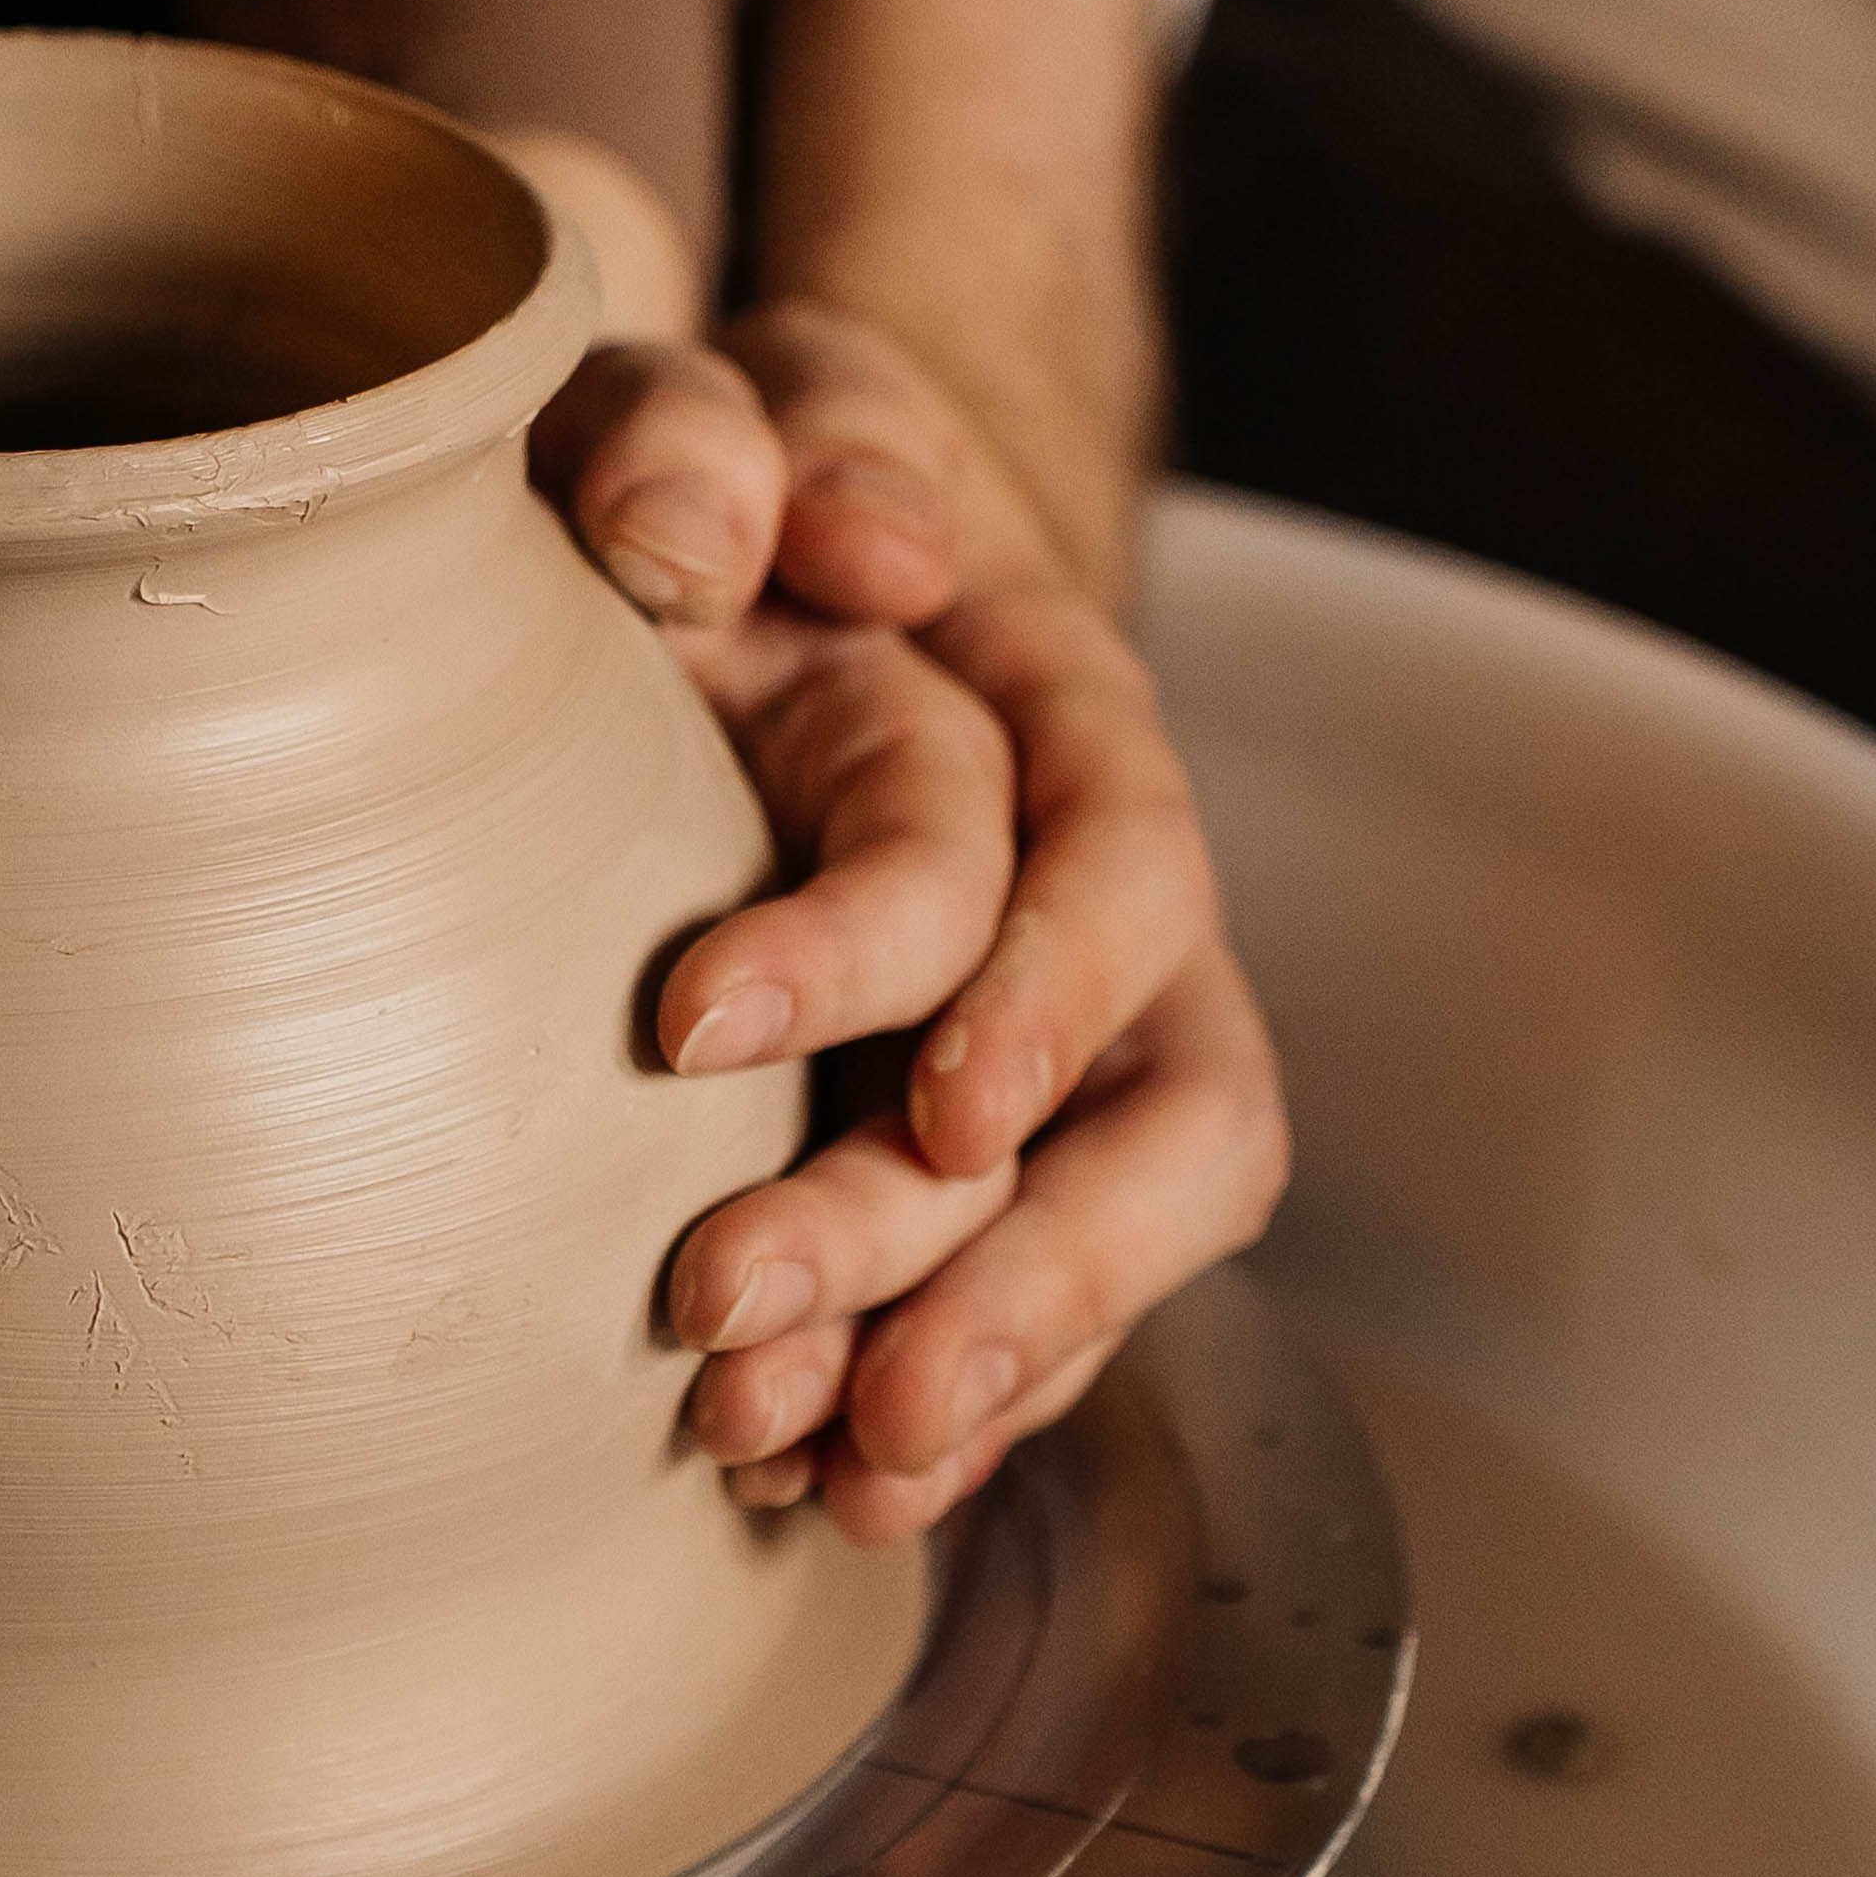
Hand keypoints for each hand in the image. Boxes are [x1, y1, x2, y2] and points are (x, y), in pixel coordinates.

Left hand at [531, 302, 1288, 1544]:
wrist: (792, 537)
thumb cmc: (759, 471)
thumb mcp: (717, 396)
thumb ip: (712, 432)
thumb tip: (784, 551)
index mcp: (1060, 707)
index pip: (1087, 858)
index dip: (975, 969)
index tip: (725, 1031)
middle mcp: (1104, 885)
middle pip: (1163, 1096)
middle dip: (998, 1242)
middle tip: (743, 1319)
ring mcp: (1066, 1024)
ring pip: (1121, 1224)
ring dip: (987, 1359)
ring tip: (815, 1464)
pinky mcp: (985, 1123)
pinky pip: (1033, 1280)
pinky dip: (945, 1392)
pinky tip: (809, 1481)